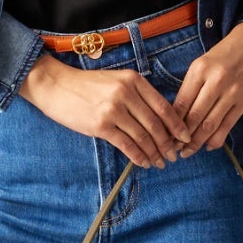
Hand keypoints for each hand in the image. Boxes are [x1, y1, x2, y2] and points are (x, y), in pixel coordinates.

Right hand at [18, 52, 196, 167]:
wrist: (56, 86)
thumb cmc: (87, 85)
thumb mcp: (116, 80)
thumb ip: (137, 94)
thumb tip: (159, 119)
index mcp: (133, 80)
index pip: (163, 106)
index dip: (177, 125)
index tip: (185, 137)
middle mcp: (126, 93)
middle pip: (155, 124)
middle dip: (168, 143)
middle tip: (174, 155)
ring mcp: (113, 109)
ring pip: (143, 136)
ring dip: (154, 153)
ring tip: (160, 162)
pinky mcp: (101, 125)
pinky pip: (126, 145)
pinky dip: (138, 156)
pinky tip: (144, 162)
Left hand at [163, 22, 242, 155]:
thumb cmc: (223, 56)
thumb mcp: (201, 65)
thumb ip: (189, 88)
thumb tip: (176, 117)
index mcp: (200, 70)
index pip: (182, 104)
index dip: (172, 124)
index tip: (165, 136)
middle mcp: (217, 81)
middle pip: (195, 117)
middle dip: (182, 137)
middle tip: (173, 149)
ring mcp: (233, 93)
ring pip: (210, 125)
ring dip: (197, 142)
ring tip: (187, 152)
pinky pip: (227, 126)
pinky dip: (216, 139)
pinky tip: (207, 146)